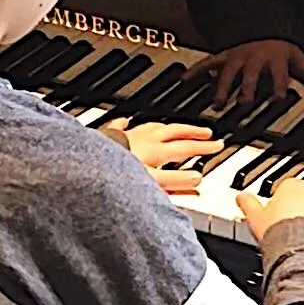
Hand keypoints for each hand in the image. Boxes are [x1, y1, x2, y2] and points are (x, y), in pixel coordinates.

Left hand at [109, 120, 223, 193]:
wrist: (86, 168)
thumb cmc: (116, 176)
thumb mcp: (153, 184)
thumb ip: (176, 182)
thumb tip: (197, 178)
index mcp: (156, 151)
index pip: (186, 147)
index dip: (203, 146)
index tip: (217, 145)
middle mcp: (144, 140)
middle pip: (173, 132)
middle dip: (192, 132)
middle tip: (206, 132)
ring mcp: (127, 136)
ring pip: (152, 126)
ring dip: (166, 127)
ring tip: (174, 127)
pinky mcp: (110, 138)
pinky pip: (120, 127)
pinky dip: (125, 124)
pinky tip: (125, 121)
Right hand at [189, 40, 303, 106]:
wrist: (260, 23)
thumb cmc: (278, 45)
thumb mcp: (296, 55)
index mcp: (273, 60)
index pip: (279, 75)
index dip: (279, 87)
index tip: (278, 100)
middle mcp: (254, 59)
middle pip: (251, 76)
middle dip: (247, 89)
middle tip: (244, 103)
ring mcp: (236, 58)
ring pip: (228, 73)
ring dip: (223, 87)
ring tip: (218, 102)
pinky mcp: (222, 57)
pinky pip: (206, 63)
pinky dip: (195, 71)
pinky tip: (184, 80)